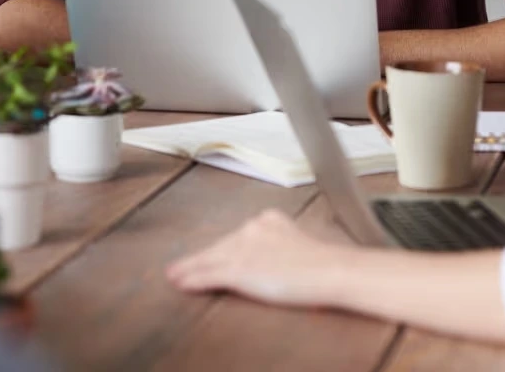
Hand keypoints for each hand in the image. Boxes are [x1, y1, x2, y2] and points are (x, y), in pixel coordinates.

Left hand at [166, 209, 352, 305]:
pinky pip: (209, 275)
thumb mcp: (296, 244)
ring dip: (188, 269)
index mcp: (268, 220)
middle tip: (179, 267)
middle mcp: (252, 229)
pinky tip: (180, 283)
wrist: (330, 270)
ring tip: (174, 276)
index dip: (217, 250)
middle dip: (198, 258)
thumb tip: (268, 258)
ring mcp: (244, 249)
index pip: (236, 236)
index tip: (206, 256)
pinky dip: (192, 280)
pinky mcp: (240, 269)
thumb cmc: (322, 263)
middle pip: (219, 247)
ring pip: (209, 259)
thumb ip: (278, 244)